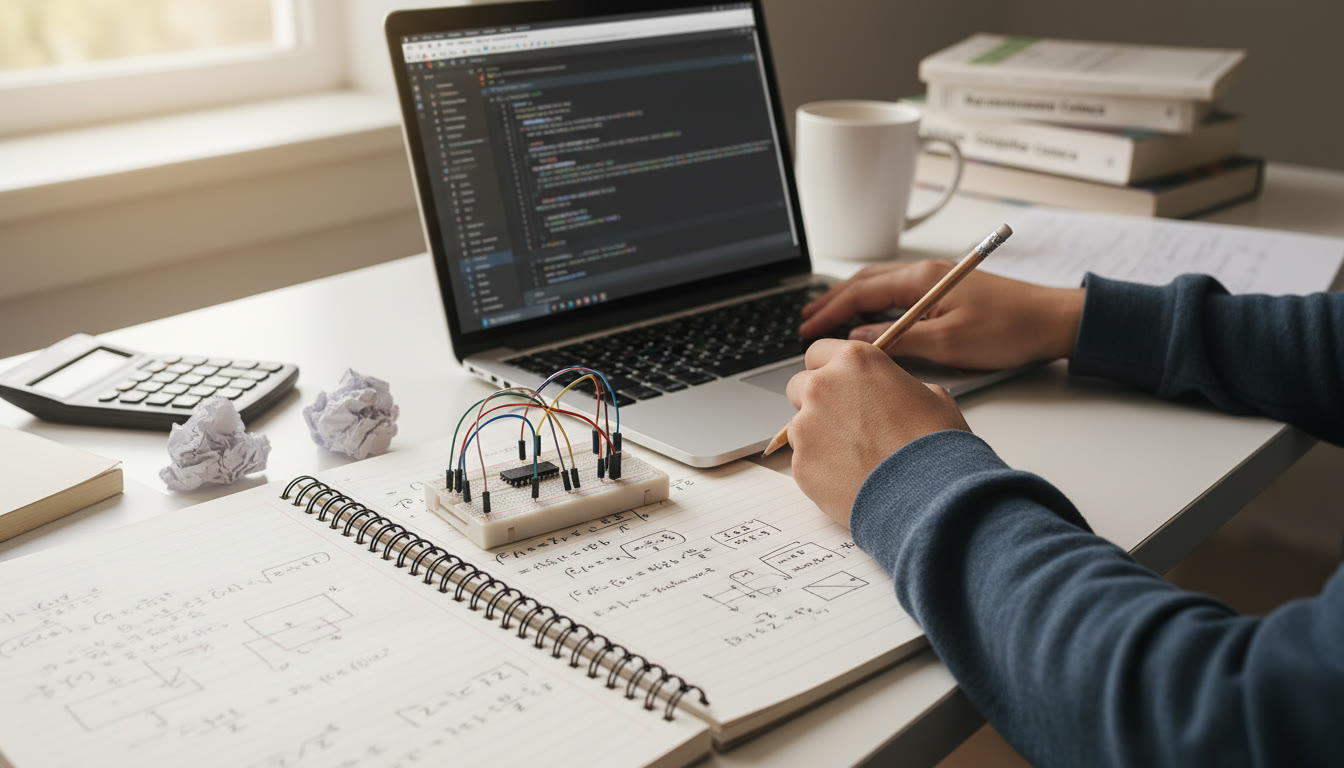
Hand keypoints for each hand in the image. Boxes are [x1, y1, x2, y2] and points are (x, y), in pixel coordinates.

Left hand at [785, 340, 969, 526]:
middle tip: (846, 423)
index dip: (829, 369)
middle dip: (816, 402)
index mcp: (854, 361)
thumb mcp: (929, 396)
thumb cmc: (935, 445)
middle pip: (799, 387)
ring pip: (798, 426)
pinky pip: (803, 461)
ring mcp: (806, 427)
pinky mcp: (800, 464)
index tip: (838, 384)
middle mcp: (822, 387)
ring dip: (817, 436)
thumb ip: (892, 387)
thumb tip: (887, 396)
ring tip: (854, 458)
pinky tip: (851, 479)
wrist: (929, 495)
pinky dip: (821, 469)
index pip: (819, 352)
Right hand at [800, 260, 1085, 369]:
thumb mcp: (949, 344)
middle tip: (804, 322)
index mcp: (921, 280)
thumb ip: (900, 340)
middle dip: (831, 302)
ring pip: (879, 285)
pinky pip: (897, 292)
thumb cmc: (1009, 330)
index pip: (860, 292)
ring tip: (826, 317)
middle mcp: (925, 273)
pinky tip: (867, 317)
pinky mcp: (947, 290)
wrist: (1054, 320)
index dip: (829, 312)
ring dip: (849, 300)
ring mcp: (935, 279)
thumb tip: (862, 340)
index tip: (806, 330)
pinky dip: (872, 303)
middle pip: (864, 282)